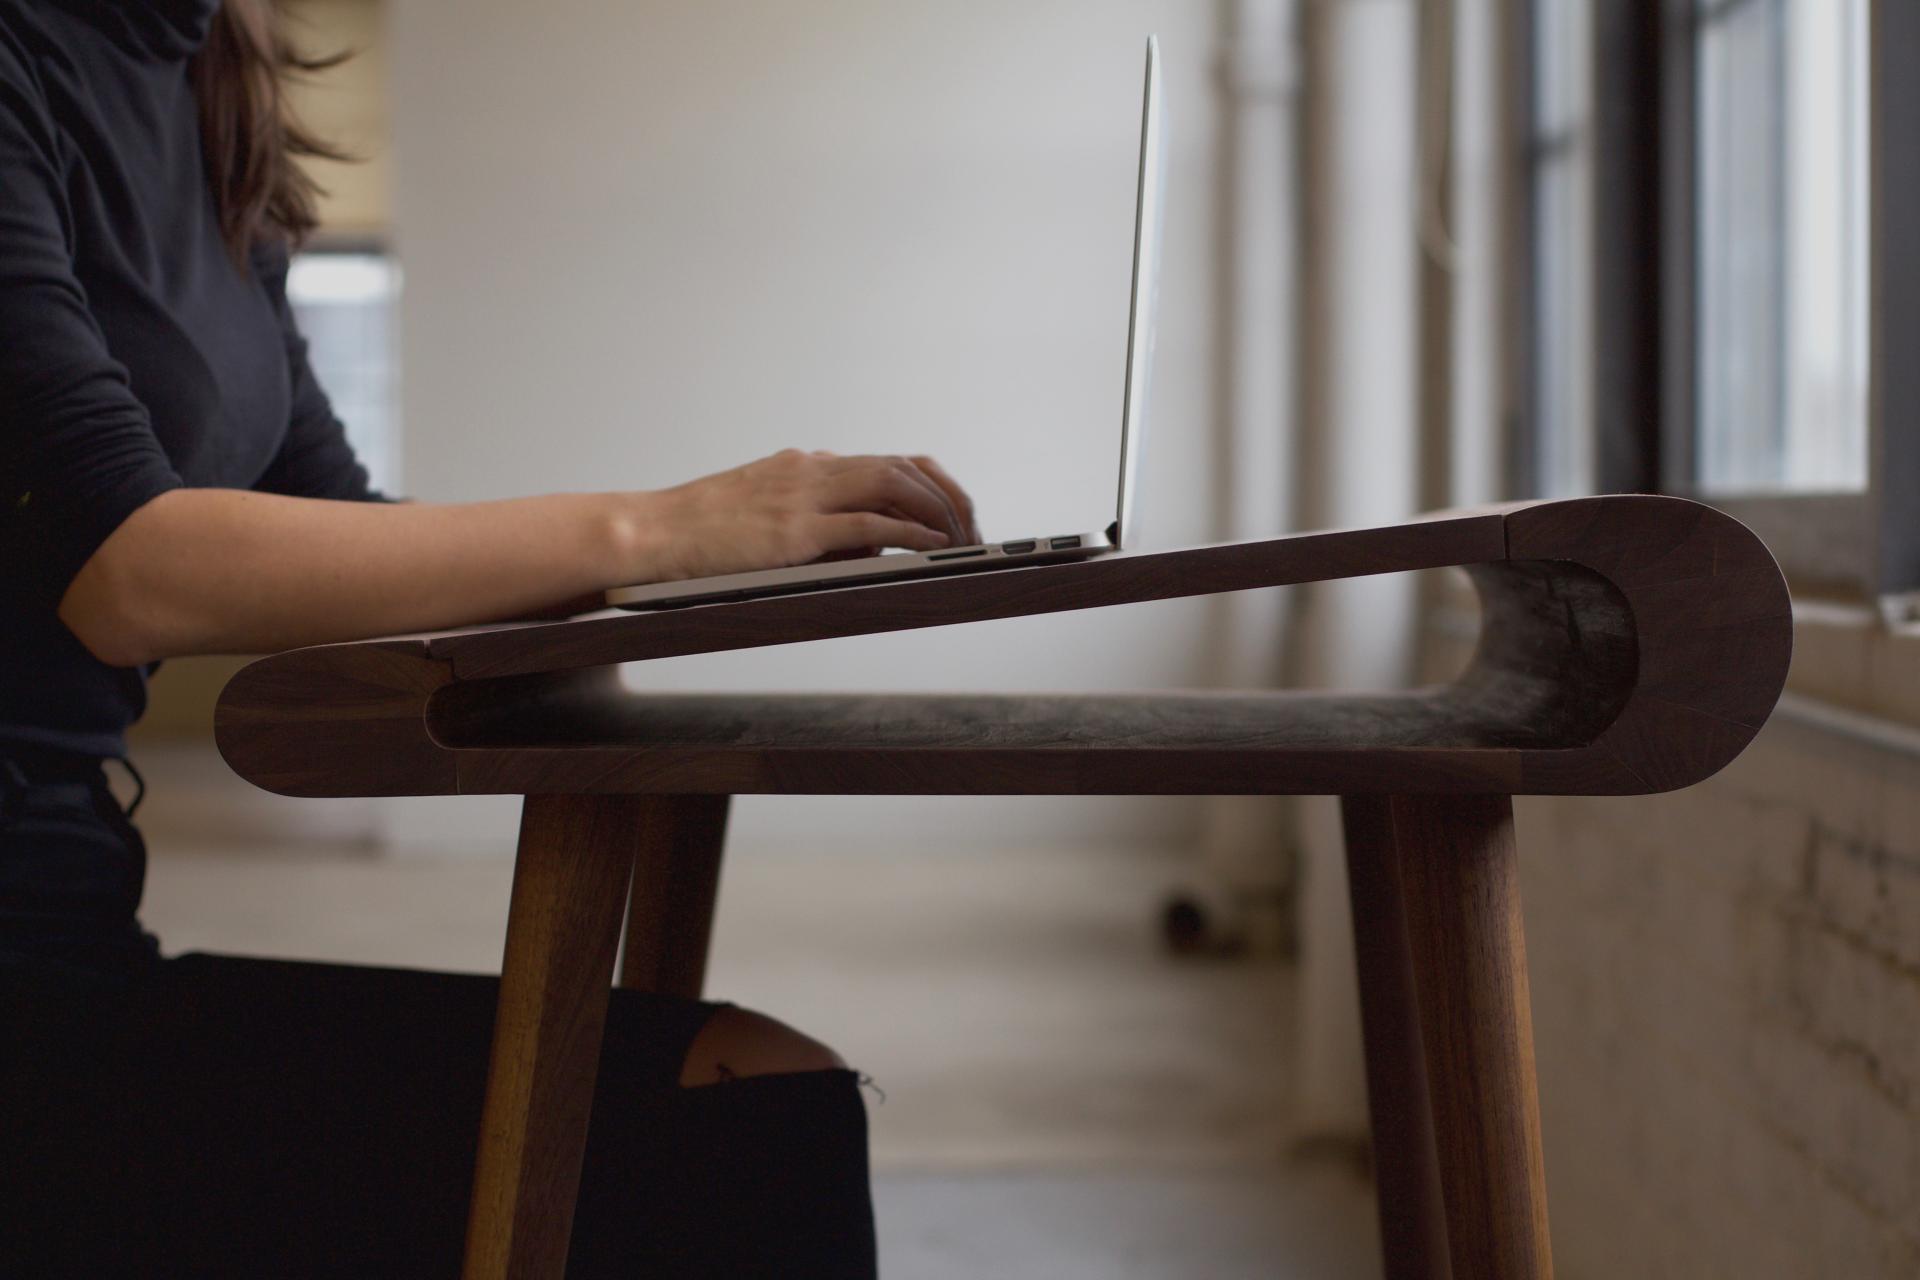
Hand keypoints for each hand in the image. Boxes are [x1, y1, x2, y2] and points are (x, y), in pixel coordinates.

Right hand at [635, 449, 980, 583]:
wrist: (648, 532)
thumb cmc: (697, 532)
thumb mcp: (761, 512)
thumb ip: (812, 519)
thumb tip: (865, 543)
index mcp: (804, 467)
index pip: (885, 461)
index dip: (929, 484)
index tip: (953, 510)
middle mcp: (810, 471)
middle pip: (902, 468)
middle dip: (948, 497)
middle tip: (972, 530)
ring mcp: (803, 497)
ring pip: (893, 486)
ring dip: (938, 513)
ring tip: (961, 541)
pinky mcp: (794, 531)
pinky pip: (868, 525)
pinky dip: (909, 533)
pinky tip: (931, 548)